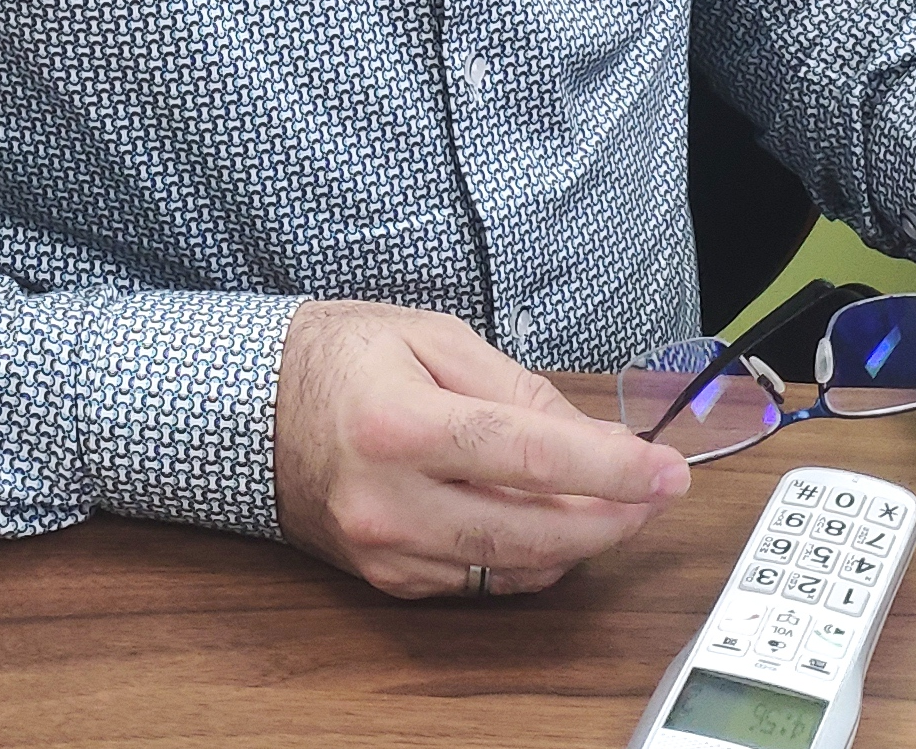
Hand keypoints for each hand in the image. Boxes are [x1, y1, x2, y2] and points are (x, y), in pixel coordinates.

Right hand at [273, 299, 690, 598]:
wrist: (250, 407)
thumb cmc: (340, 355)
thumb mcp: (431, 336)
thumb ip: (514, 386)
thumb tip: (589, 436)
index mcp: (399, 424)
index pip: (528, 457)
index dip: (610, 468)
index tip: (665, 471)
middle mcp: (389, 501)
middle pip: (531, 531)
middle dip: (612, 517)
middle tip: (656, 494)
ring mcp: (387, 550)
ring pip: (513, 567)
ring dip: (577, 541)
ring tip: (613, 502)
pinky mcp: (387, 578)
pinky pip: (480, 580)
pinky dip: (526, 556)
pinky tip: (549, 521)